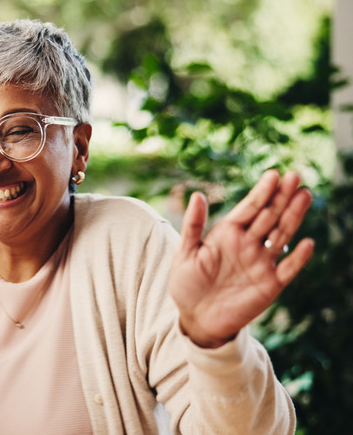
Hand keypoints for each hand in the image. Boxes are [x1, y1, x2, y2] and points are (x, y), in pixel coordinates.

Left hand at [168, 170, 313, 347]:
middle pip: (269, 216)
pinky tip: (307, 243)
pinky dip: (298, 258)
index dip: (261, 192)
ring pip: (282, 235)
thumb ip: (193, 225)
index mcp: (227, 234)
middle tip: (295, 176)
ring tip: (304, 195)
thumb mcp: (185, 253)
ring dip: (294, 217)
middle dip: (282, 196)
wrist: (196, 318)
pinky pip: (288, 269)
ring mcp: (261, 263)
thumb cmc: (186, 283)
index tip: (273, 174)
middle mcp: (248, 244)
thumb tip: (197, 194)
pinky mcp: (270, 285)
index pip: (249, 208)